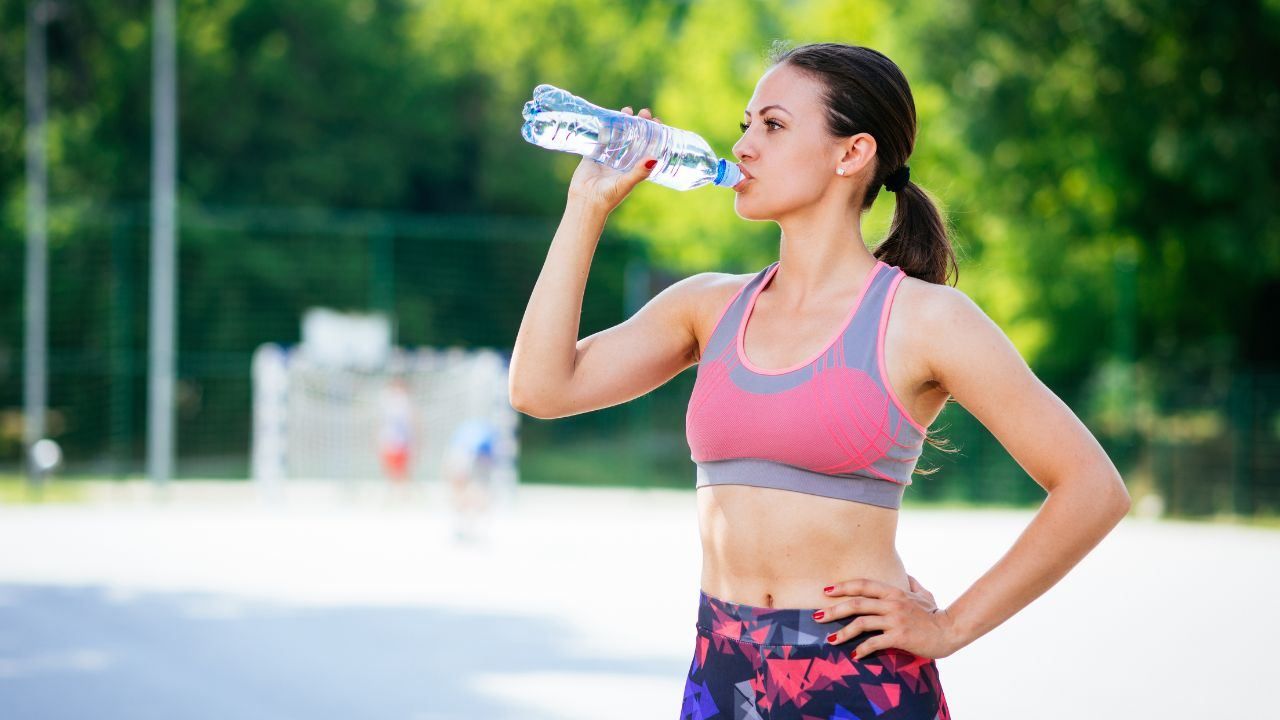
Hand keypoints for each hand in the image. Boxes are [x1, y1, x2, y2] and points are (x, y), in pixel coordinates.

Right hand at [566, 106, 662, 214]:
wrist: (586, 201)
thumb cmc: (609, 197)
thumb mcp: (626, 183)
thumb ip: (639, 172)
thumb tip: (654, 159)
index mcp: (633, 168)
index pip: (647, 147)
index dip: (653, 135)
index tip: (657, 122)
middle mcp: (622, 162)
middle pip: (634, 138)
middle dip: (639, 125)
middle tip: (643, 113)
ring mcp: (608, 157)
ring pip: (618, 136)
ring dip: (623, 123)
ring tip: (627, 110)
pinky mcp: (594, 155)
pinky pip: (600, 138)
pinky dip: (605, 128)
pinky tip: (608, 116)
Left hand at [815, 574, 958, 660]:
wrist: (950, 630)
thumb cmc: (935, 614)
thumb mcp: (924, 593)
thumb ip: (911, 583)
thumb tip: (906, 575)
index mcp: (894, 592)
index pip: (863, 585)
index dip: (843, 587)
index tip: (826, 591)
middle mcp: (892, 603)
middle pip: (856, 603)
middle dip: (833, 610)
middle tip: (816, 616)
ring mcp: (895, 619)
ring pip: (861, 623)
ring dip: (843, 632)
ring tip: (830, 639)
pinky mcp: (899, 636)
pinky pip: (874, 642)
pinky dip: (862, 649)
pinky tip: (854, 655)